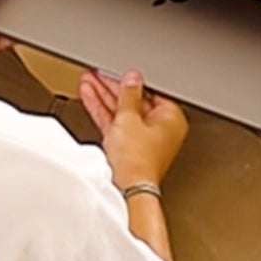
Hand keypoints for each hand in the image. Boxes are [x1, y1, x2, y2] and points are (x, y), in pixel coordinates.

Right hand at [79, 70, 187, 190]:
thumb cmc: (137, 161)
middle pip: (135, 101)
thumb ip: (129, 93)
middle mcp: (160, 130)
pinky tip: (90, 97)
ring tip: (89, 81)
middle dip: (114, 87)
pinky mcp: (128, 148)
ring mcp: (143, 139)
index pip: (151, 91)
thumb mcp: (130, 117)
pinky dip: (103, 111)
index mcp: (172, 119)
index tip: (119, 71)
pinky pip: (115, 124)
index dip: (132, 79)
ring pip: (122, 112)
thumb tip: (132, 78)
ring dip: (104, 96)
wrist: (125, 189)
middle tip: (100, 73)